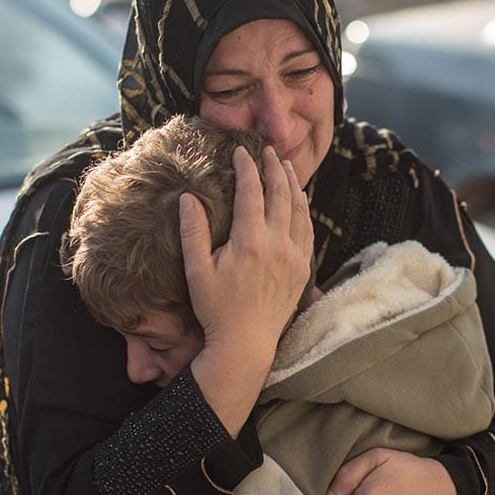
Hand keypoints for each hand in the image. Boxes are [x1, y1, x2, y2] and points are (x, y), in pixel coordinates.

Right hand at [181, 146, 312, 432]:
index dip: (247, 167)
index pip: (251, 192)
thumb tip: (187, 197)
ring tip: (288, 167)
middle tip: (270, 151)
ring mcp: (294, 256)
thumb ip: (193, 232)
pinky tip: (299, 202)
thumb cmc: (216, 309)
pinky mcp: (303, 269)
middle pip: (281, 194)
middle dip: (275, 168)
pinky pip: (307, 231)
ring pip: (299, 210)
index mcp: (250, 240)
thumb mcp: (197, 271)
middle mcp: (277, 244)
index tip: (242, 151)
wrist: (245, 343)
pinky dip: (304, 210)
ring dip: (294, 185)